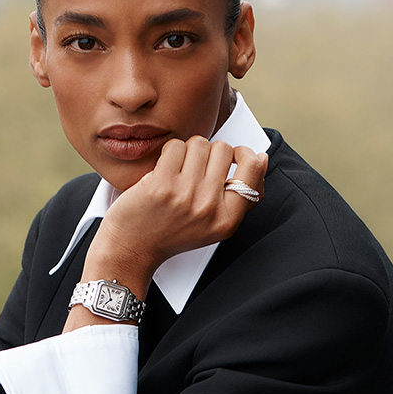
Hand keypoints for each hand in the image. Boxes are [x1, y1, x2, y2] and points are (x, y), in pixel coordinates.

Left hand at [82, 139, 267, 300]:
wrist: (132, 250)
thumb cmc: (170, 233)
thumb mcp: (213, 225)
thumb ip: (239, 198)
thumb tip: (261, 159)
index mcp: (226, 220)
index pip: (253, 173)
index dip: (247, 156)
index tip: (236, 156)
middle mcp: (209, 208)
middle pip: (224, 150)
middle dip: (209, 153)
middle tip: (195, 170)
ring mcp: (186, 195)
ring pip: (199, 144)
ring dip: (187, 151)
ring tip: (178, 172)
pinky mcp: (162, 184)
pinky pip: (175, 147)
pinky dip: (167, 154)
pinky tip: (162, 172)